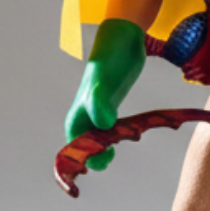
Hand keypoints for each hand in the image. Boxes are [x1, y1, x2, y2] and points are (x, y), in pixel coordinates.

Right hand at [63, 19, 146, 168]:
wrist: (123, 41)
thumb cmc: (108, 60)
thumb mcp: (103, 83)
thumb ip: (101, 104)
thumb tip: (105, 126)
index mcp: (76, 117)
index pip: (73, 149)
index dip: (81, 163)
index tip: (97, 169)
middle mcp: (85, 118)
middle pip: (89, 149)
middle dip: (99, 156)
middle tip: (114, 155)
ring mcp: (99, 113)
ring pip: (103, 140)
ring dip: (112, 146)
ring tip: (126, 140)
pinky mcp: (113, 107)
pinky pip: (116, 129)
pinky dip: (123, 135)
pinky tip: (136, 135)